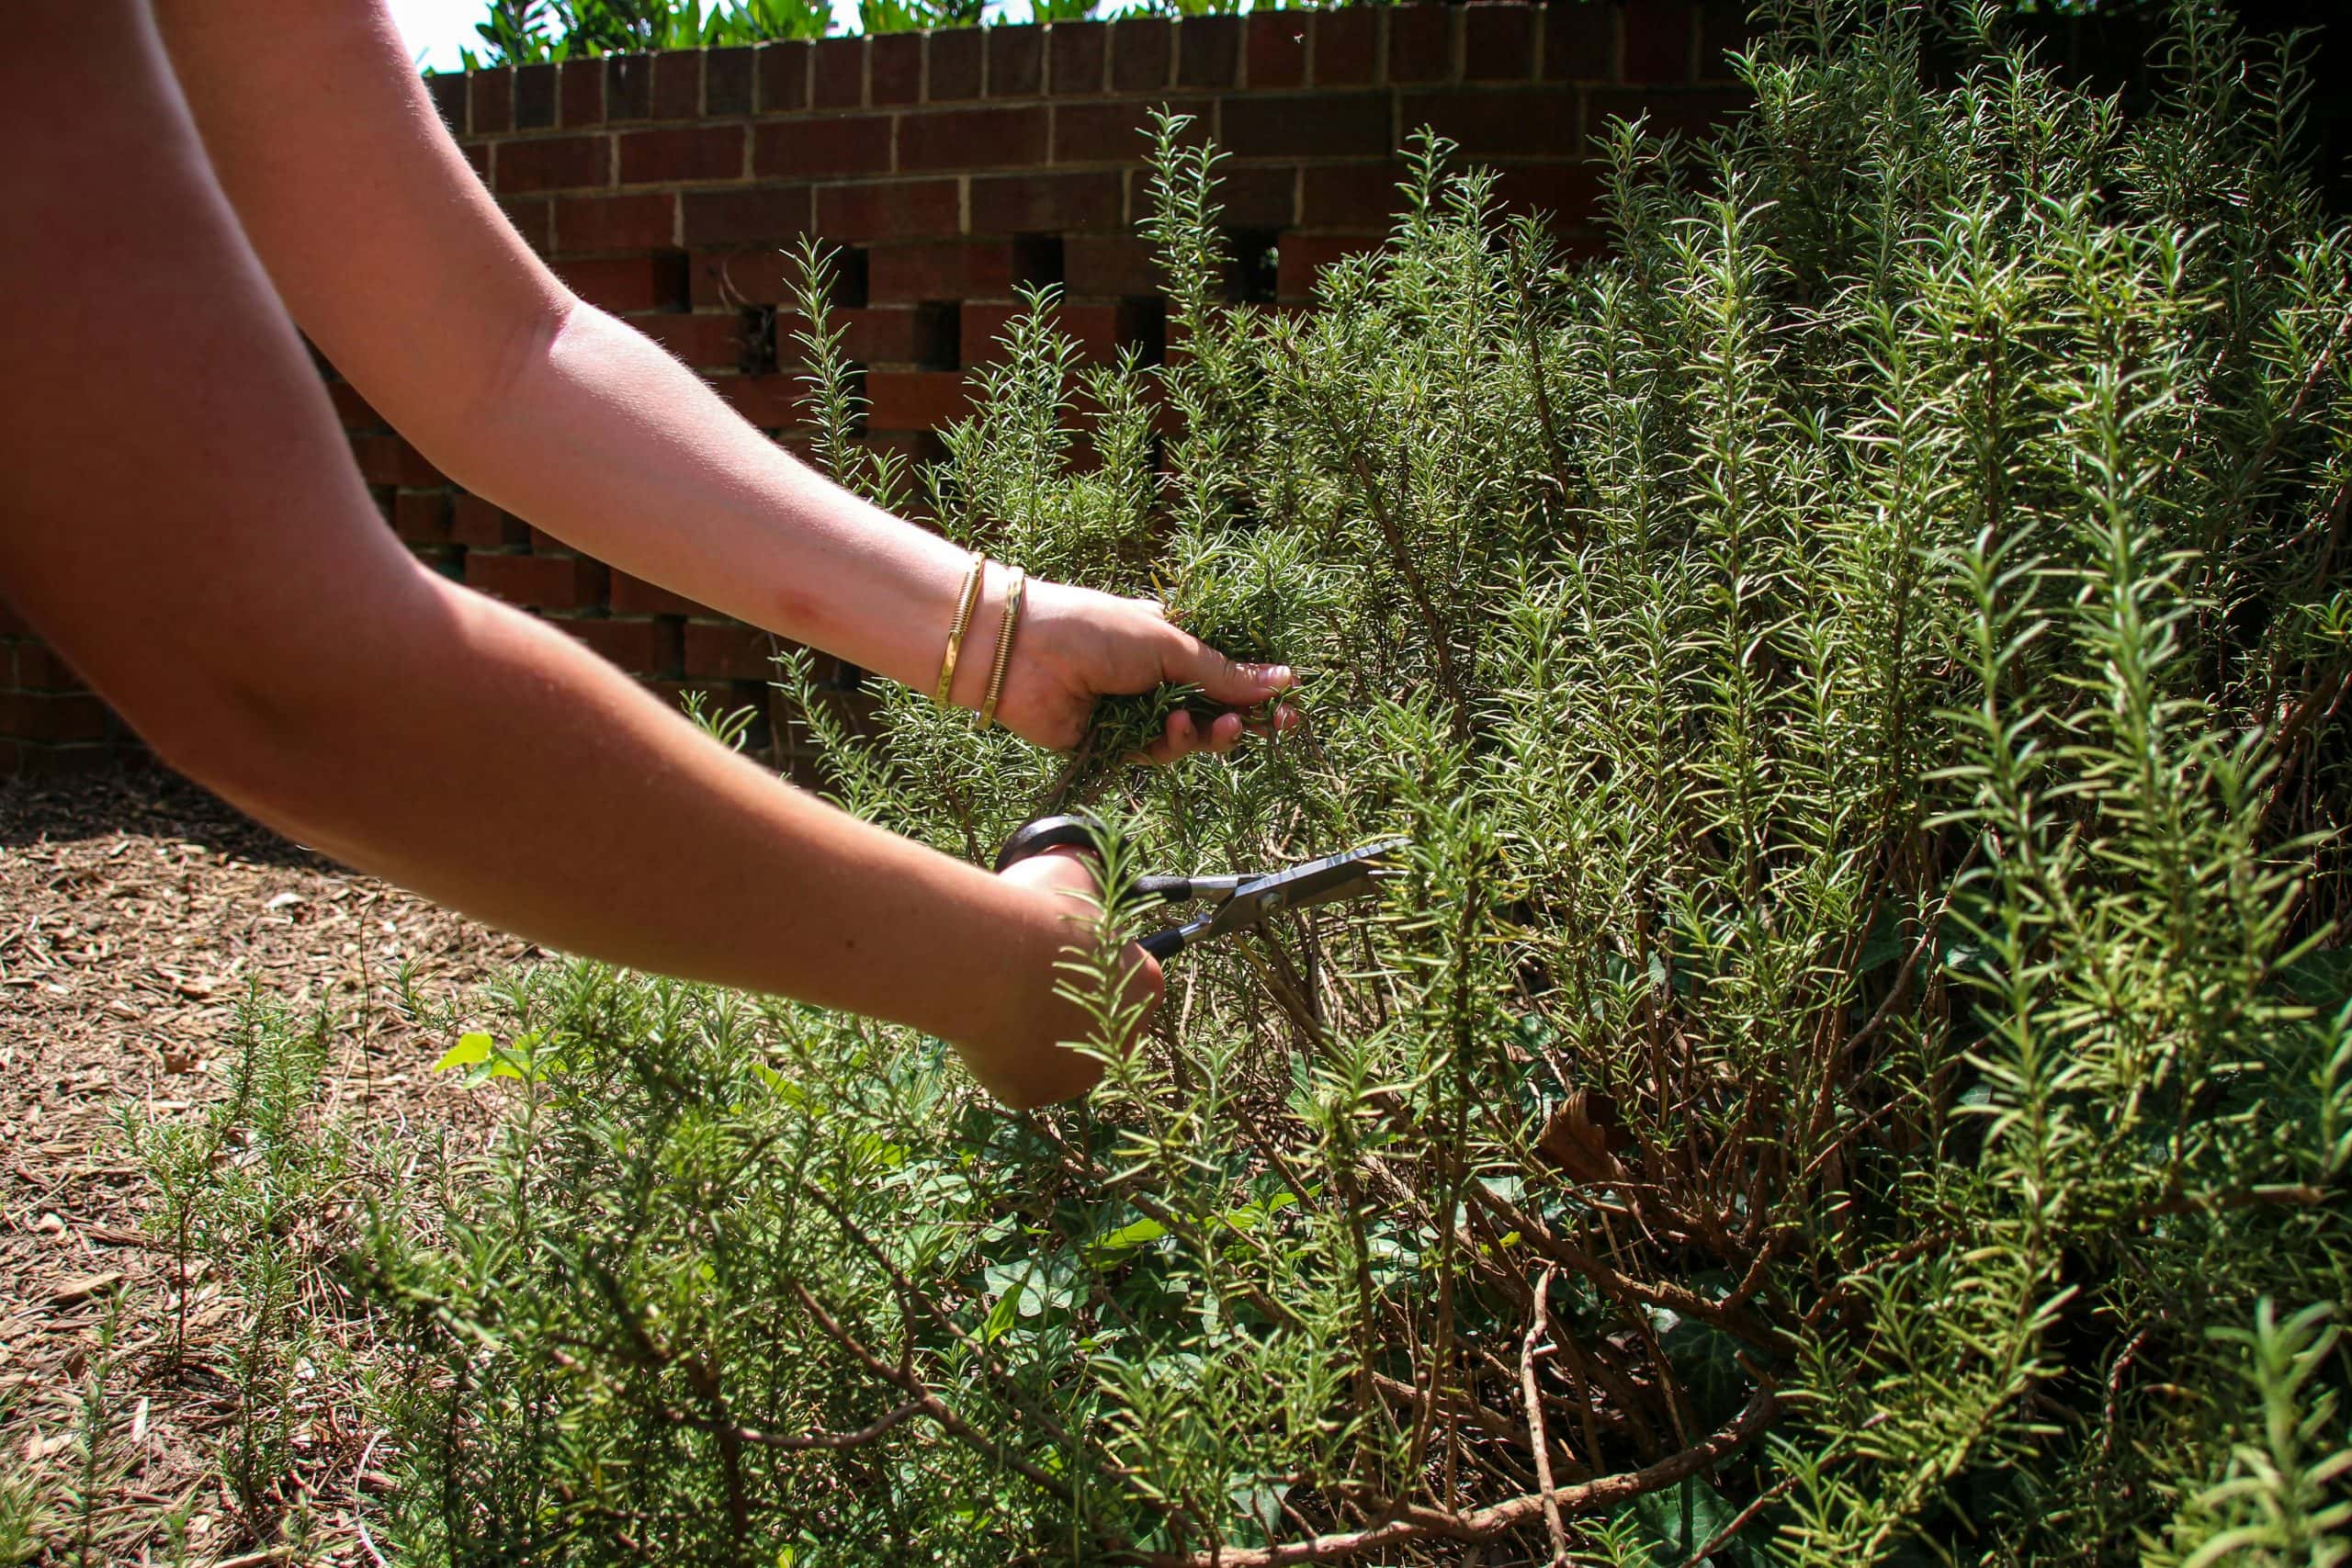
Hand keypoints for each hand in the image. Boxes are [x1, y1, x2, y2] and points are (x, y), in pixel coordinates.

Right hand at [957, 845, 1162, 1108]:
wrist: (990, 959)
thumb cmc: (1038, 911)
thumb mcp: (1076, 873)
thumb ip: (1090, 879)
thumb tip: (1088, 866)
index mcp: (1146, 982)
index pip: (1127, 976)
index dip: (1090, 961)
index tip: (1058, 949)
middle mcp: (1125, 1036)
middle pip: (1093, 1021)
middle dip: (1063, 1004)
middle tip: (1024, 975)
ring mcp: (1079, 1073)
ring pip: (1053, 1052)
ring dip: (1030, 1031)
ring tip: (998, 997)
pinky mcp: (1035, 1093)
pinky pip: (1015, 1074)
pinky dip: (997, 1053)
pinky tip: (982, 1024)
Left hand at [990, 578, 1297, 761]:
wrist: (1021, 652)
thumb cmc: (1093, 628)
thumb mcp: (1168, 643)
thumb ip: (1220, 671)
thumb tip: (1280, 681)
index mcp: (1169, 643)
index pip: (1224, 672)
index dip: (1257, 690)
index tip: (1290, 703)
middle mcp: (1154, 679)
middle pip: (1213, 709)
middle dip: (1246, 719)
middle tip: (1278, 726)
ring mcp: (1134, 713)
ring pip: (1190, 737)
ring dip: (1212, 734)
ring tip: (1225, 726)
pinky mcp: (1112, 744)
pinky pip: (1156, 754)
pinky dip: (1173, 744)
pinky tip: (1177, 728)